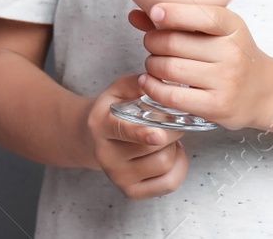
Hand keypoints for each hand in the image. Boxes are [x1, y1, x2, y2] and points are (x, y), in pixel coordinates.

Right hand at [82, 74, 189, 199]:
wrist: (93, 139)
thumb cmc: (111, 111)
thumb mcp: (116, 90)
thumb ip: (134, 84)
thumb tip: (152, 80)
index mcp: (100, 126)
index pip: (122, 131)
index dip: (141, 133)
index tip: (158, 135)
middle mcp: (106, 155)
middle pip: (152, 147)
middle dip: (172, 131)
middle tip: (173, 121)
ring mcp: (118, 177)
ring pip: (164, 164)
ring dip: (174, 148)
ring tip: (167, 138)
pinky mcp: (131, 192)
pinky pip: (169, 183)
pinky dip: (179, 167)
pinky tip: (171, 154)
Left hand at [128, 3, 272, 131]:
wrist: (265, 91)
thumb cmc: (233, 55)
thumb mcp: (215, 32)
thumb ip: (177, 22)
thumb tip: (135, 15)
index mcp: (233, 27)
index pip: (201, 15)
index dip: (173, 12)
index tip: (155, 12)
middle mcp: (232, 53)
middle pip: (173, 42)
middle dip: (152, 41)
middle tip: (152, 44)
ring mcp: (225, 81)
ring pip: (169, 68)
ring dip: (151, 64)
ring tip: (154, 63)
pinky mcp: (216, 106)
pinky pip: (172, 95)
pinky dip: (152, 87)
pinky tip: (149, 81)